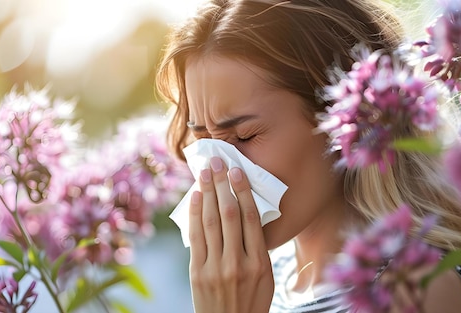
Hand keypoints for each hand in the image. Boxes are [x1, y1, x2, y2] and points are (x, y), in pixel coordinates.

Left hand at [188, 157, 273, 312]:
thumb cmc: (251, 300)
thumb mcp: (266, 276)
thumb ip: (257, 247)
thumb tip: (246, 211)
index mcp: (260, 263)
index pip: (251, 217)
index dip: (243, 190)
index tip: (237, 170)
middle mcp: (238, 263)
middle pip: (229, 214)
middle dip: (222, 184)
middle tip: (217, 162)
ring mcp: (215, 268)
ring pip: (211, 222)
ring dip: (207, 193)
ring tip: (204, 172)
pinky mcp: (197, 273)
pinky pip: (196, 237)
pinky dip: (194, 214)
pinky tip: (195, 197)